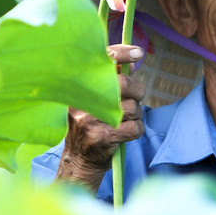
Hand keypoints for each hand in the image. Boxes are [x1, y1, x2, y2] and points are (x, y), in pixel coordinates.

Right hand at [56, 44, 144, 191]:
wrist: (78, 161)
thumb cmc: (90, 125)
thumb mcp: (92, 100)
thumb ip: (110, 81)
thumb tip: (133, 61)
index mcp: (77, 87)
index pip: (100, 60)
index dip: (122, 53)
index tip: (138, 53)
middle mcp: (81, 100)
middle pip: (123, 84)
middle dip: (138, 90)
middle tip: (137, 97)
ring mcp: (90, 119)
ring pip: (132, 107)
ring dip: (136, 114)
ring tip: (125, 120)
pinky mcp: (102, 137)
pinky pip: (134, 127)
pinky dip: (137, 130)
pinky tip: (126, 134)